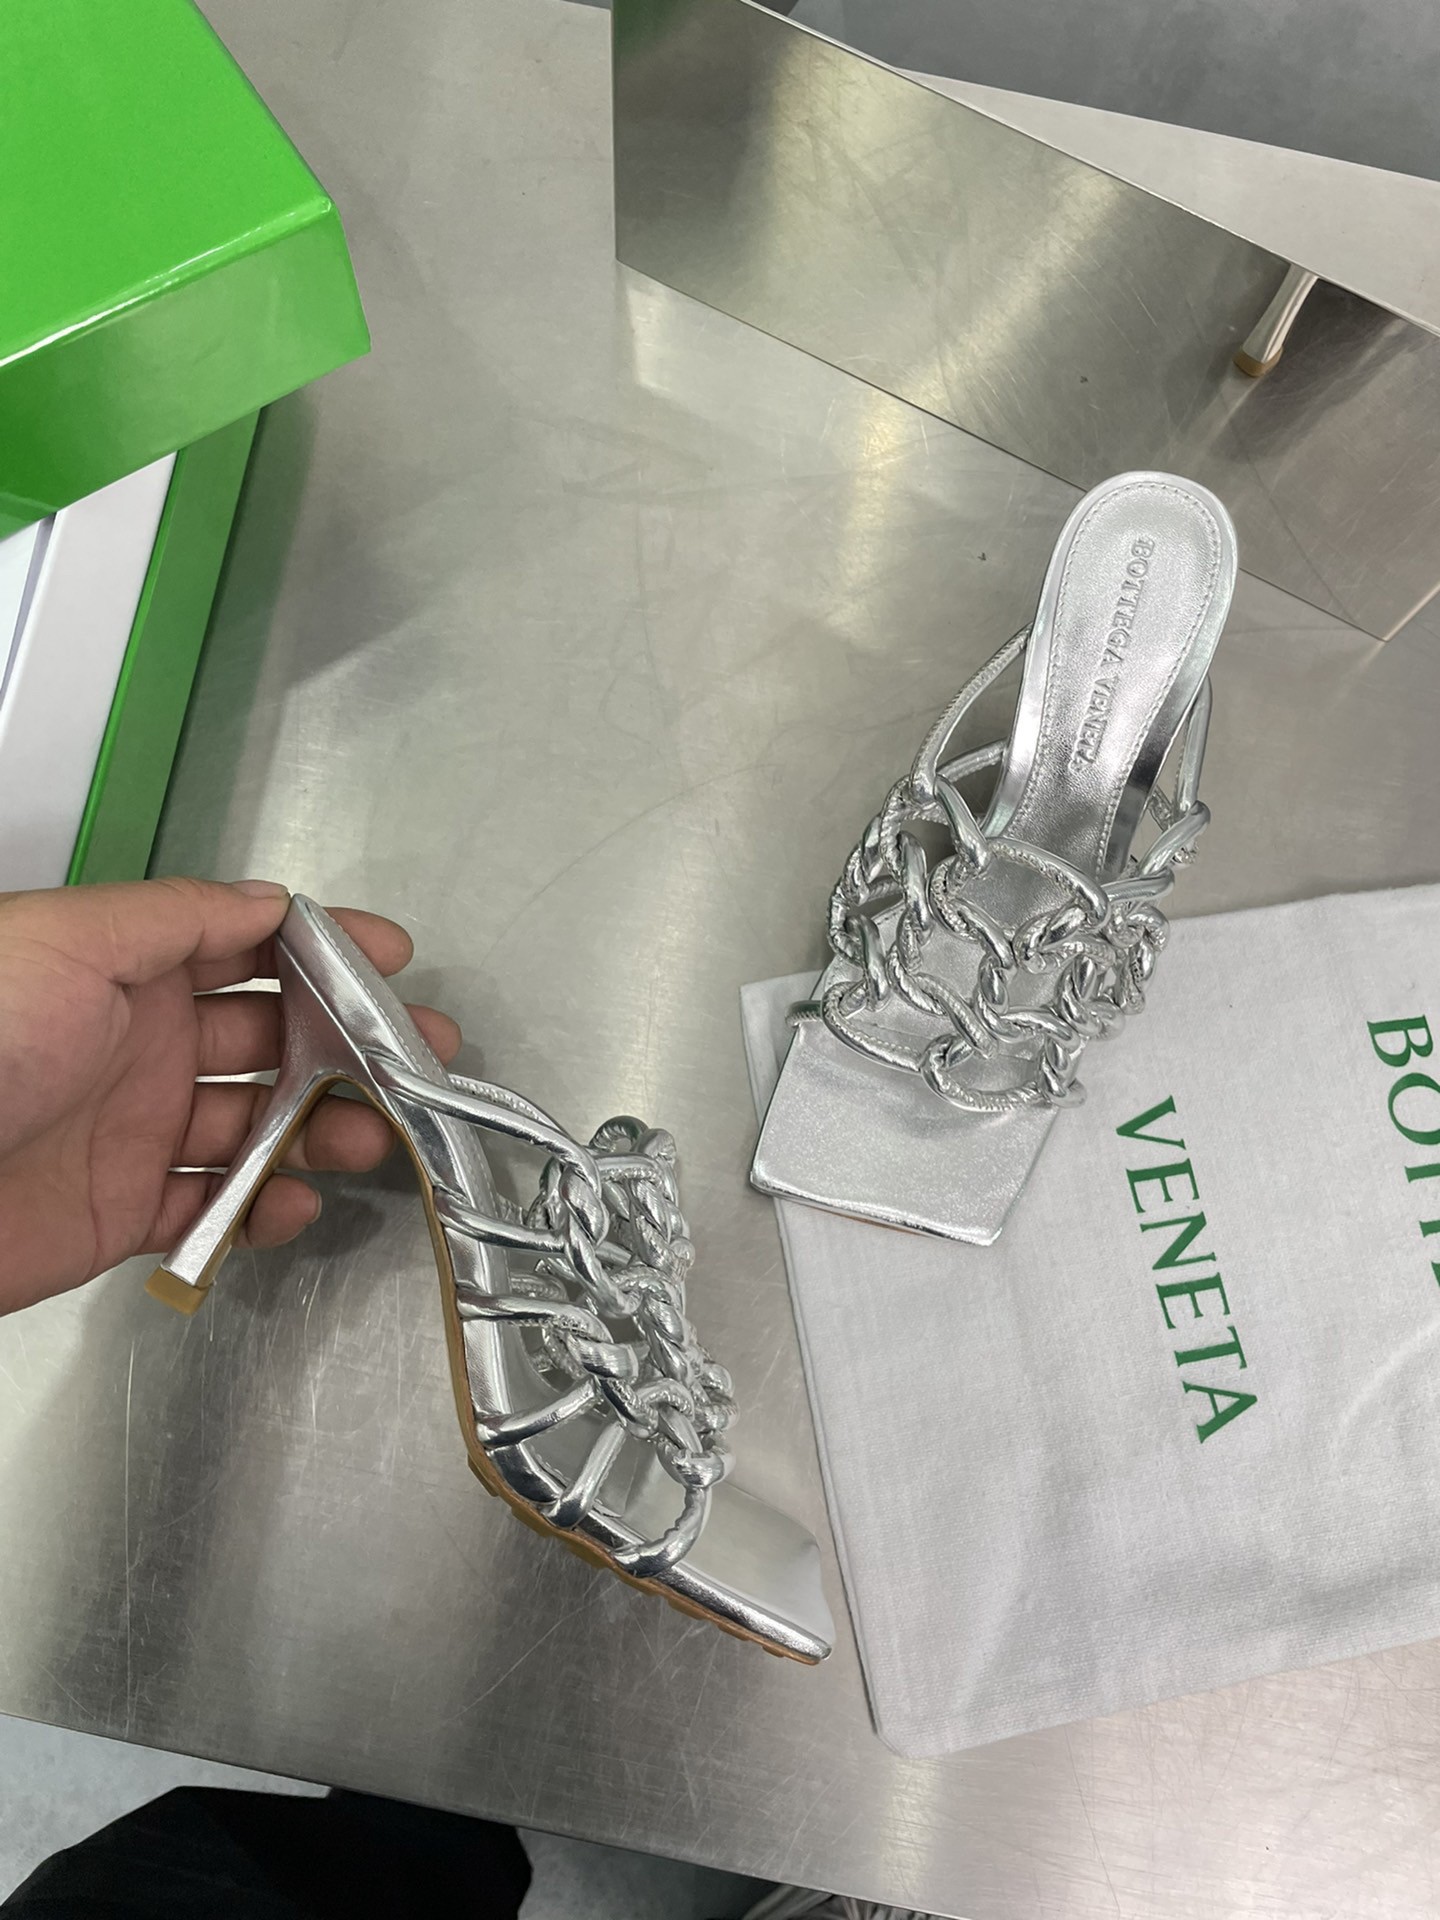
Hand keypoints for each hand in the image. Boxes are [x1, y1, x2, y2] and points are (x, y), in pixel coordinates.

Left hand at [0, 877, 460, 1315]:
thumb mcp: (72, 942)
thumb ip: (180, 916)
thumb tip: (271, 901)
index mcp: (127, 967)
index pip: (249, 944)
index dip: (327, 947)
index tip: (396, 958)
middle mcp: (140, 1041)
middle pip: (272, 1036)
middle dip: (355, 1042)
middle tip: (423, 1057)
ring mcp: (135, 1129)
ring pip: (258, 1124)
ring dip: (326, 1127)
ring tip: (377, 1137)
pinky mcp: (122, 1213)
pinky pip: (214, 1208)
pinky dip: (264, 1209)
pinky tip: (298, 1204)